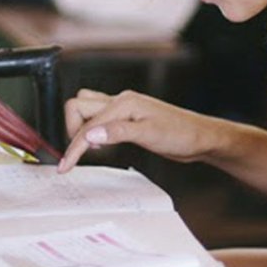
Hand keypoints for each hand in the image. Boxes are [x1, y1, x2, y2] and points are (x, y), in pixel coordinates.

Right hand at [59, 89, 224, 171]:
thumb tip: (89, 135)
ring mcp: (124, 108)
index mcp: (123, 102)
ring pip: (87, 107)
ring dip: (80, 126)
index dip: (74, 147)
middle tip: (77, 155)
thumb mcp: (149, 135)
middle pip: (78, 106)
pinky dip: (92, 128)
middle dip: (72, 130)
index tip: (65, 166)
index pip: (88, 125)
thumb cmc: (181, 134)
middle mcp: (120, 100)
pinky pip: (99, 116)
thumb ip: (118, 132)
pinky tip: (100, 143)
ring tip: (87, 149)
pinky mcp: (128, 117)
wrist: (200, 137)